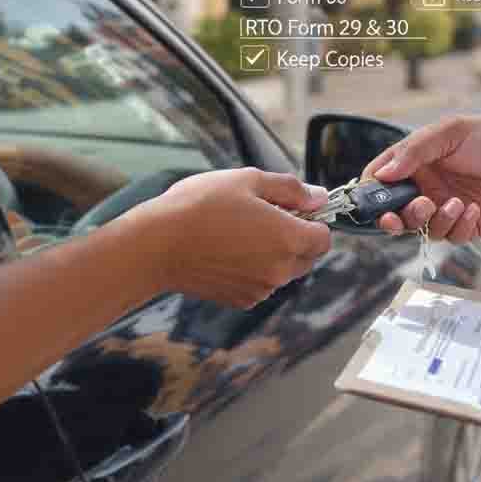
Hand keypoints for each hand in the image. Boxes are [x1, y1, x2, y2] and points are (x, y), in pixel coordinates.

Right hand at [131, 168, 330, 307]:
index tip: (292, 210)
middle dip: (296, 239)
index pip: (324, 238)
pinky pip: (261, 284)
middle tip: (263, 218)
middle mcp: (280, 270)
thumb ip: (291, 189)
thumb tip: (320, 197)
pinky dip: (253, 271)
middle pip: (307, 257)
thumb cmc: (199, 206)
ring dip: (274, 255)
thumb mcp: (247, 180)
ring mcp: (261, 289)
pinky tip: (227, 252)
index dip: (313, 221)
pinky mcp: (241, 300)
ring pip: (284, 272)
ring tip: (238, 233)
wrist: (156, 245)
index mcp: (288, 238)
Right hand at [361, 116, 480, 242]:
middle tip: (410, 210)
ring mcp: (447, 208)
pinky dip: (460, 225)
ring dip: (435, 220)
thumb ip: (414, 151)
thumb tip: (380, 175)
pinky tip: (475, 208)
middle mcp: (428, 186)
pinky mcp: (468, 225)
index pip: (381, 179)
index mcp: (418, 162)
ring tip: (457, 202)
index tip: (371, 198)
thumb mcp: (450, 132)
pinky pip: (452, 237)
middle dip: (398, 217)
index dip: (371, 191)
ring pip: (423, 229)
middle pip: (395, 212)